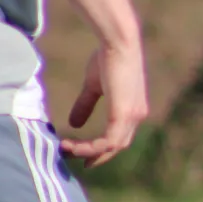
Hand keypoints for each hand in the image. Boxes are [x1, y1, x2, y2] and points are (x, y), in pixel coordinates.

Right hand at [62, 40, 148, 166]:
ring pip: (112, 147)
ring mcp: (132, 116)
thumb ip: (85, 105)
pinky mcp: (124, 114)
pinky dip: (91, 147)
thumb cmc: (107, 59)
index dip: (101, 149)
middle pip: (117, 146)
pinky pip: (109, 141)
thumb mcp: (93, 86)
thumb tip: (73, 124)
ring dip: (88, 152)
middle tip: (71, 158)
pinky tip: (72, 145)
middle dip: (94, 155)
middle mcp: (137, 116)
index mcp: (132, 110)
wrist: (117, 43)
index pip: (119, 137)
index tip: (80, 155)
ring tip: (66, 149)